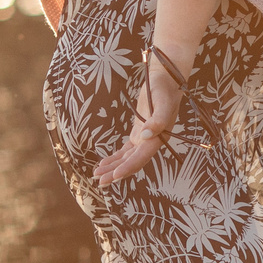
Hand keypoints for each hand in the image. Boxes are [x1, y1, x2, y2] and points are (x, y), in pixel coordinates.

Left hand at [92, 55, 183, 187]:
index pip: (140, 158)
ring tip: (97, 175)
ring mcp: (144, 139)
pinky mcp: (138, 133)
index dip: (127, 168)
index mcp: (158, 139)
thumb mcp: (163, 102)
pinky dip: (115, 158)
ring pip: (127, 158)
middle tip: (99, 182)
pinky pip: (125, 150)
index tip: (114, 176)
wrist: (166, 81)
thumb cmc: (164, 90)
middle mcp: (151, 143)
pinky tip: (103, 164)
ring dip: (113, 167)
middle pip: (132, 162)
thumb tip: (146, 136)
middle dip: (116, 173)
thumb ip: (158, 120)